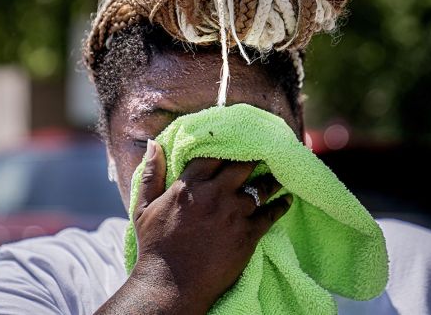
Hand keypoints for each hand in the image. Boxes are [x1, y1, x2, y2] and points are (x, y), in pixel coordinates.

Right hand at [129, 139, 291, 313]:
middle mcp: (214, 195)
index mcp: (189, 186)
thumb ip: (151, 173)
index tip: (237, 144)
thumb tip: (153, 143)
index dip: (227, 146)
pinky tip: (286, 200)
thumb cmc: (154, 247)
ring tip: (278, 175)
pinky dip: (281, 205)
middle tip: (263, 154)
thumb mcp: (143, 207)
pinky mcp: (248, 235)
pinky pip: (271, 214)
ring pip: (261, 188)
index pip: (213, 155)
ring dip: (270, 180)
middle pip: (242, 165)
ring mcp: (233, 214)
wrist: (170, 286)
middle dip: (253, 159)